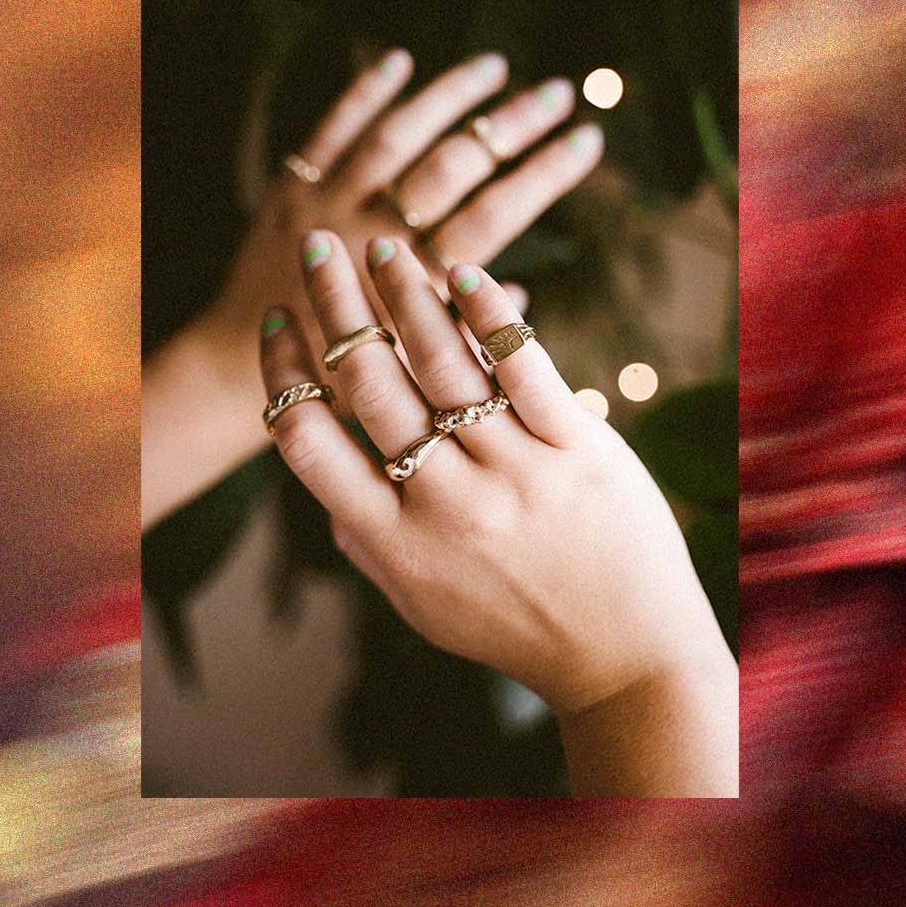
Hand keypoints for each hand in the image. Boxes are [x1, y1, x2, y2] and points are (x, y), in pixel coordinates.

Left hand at [194, 47, 596, 369]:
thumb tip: (519, 295)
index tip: (589, 138)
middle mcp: (373, 236)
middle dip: (512, 124)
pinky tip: (400, 61)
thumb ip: (466, 331)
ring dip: (448, 96)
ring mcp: (328, 206)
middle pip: (454, 164)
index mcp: (414, 284)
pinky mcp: (289, 189)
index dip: (546, 172)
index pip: (496, 213)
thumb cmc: (336, 374)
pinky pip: (330, 129)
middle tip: (559, 93)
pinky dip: (365, 93)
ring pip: (397, 135)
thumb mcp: (413, 366)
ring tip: (494, 67)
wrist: (241, 367)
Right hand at [259, 231, 735, 794]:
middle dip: (334, 304)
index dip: (281, 372)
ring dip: (404, 294)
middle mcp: (446, 507)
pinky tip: (462, 276)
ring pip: (442, 366)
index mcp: (392, 543)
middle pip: (370, 385)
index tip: (276, 322)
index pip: (309, 442)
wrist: (629, 659)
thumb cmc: (515, 628)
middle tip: (317, 250)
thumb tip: (319, 473)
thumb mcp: (419, 602)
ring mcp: (516, 476)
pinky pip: (525, 369)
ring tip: (381, 247)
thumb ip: (364, 541)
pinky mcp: (580, 451)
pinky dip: (489, 316)